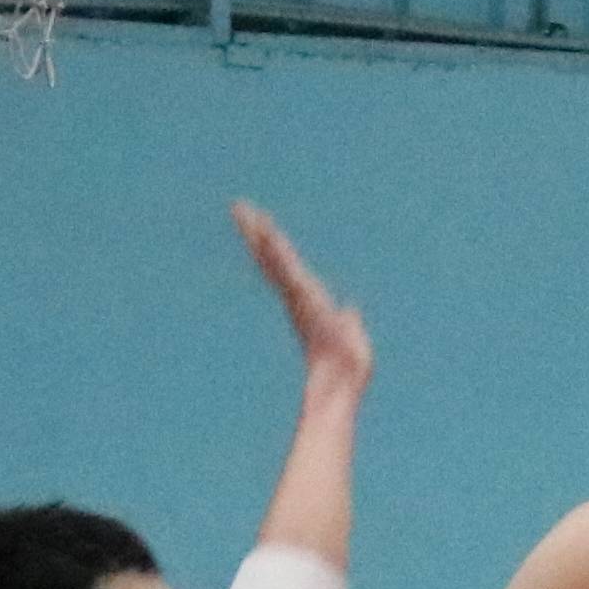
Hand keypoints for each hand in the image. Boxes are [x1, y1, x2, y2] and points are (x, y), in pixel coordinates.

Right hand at [238, 202, 368, 390]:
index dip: (271, 248)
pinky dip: (274, 248)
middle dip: (256, 232)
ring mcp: (297, 294)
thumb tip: (351, 309)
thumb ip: (349, 320)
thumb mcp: (352, 335)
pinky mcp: (301, 296)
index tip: (260, 228)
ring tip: (242, 209)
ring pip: (273, 257)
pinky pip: (285, 267)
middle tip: (237, 208)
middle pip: (271, 258)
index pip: (284, 269)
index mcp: (307, 301)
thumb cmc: (347, 367)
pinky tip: (264, 230)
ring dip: (259, 232)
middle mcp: (297, 295)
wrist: (342, 380)